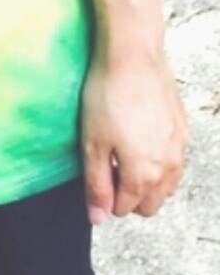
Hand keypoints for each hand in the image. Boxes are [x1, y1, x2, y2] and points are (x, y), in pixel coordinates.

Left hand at [80, 42, 186, 224]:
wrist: (133, 56)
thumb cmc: (107, 97)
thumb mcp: (92, 145)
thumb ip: (96, 186)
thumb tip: (98, 218)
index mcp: (144, 175)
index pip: (125, 208)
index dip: (106, 199)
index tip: (96, 176)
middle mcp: (170, 166)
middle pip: (151, 203)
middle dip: (129, 195)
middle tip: (108, 168)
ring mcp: (180, 147)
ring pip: (166, 184)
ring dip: (147, 181)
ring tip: (123, 155)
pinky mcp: (183, 128)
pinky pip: (174, 160)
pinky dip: (159, 161)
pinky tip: (141, 139)